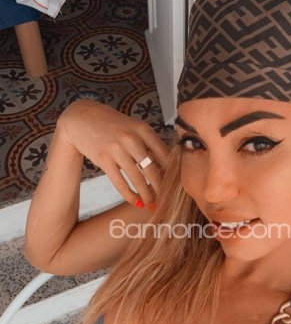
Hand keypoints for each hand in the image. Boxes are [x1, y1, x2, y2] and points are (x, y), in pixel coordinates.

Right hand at [56, 99, 171, 206]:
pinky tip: (136, 202)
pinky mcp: (103, 159)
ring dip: (146, 195)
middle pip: (152, 169)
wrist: (83, 119)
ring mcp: (116, 149)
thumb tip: (167, 168)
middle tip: (166, 199)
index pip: (164, 155)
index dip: (171, 172)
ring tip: (152, 204)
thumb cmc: (114, 126)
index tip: (175, 185)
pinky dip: (130, 195)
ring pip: (137, 178)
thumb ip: (149, 144)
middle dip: (161, 188)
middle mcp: (131, 138)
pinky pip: (120, 182)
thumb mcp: (134, 128)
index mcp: (143, 129)